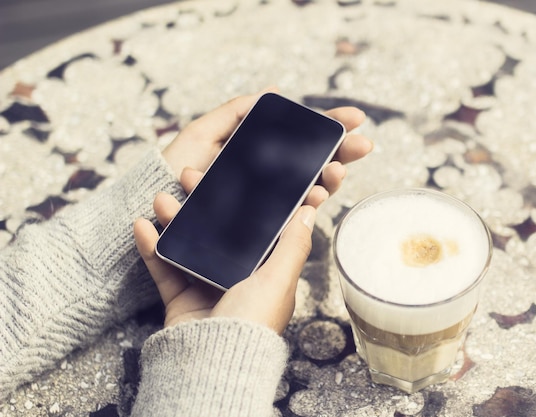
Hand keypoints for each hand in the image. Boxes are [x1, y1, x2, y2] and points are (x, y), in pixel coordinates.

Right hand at [135, 90, 371, 332]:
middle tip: (187, 176)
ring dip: (172, 218)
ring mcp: (206, 284)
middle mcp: (236, 274)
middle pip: (217, 228)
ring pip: (188, 242)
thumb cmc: (253, 320)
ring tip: (159, 197)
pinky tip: (140, 225)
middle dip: (201, 201)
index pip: (255, 225)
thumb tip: (311, 209)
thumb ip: (294, 243)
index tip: (231, 173)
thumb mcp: (279, 278)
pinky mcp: (180, 297)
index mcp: (264, 269)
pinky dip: (151, 247)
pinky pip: (163, 266)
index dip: (244, 198)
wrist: (214, 361)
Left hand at [162, 87, 372, 206]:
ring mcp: (263, 212)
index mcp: (258, 163)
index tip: (355, 117)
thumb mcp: (202, 135)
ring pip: (307, 195)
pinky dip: (306, 208)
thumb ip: (235, 113)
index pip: (302, 146)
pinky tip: (318, 195)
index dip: (329, 131)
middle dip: (340, 155)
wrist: (148, 213)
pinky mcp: (254, 236)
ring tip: (336, 171)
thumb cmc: (170, 173)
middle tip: (364, 144)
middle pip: (312, 169)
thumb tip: (272, 93)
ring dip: (327, 181)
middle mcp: (266, 187)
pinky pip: (288, 222)